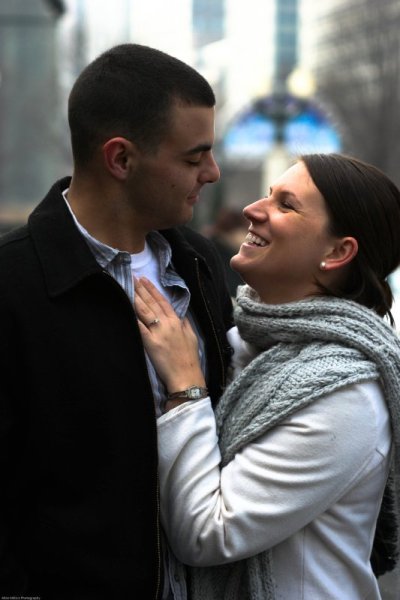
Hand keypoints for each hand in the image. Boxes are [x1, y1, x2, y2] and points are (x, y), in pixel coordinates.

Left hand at [134, 277, 205, 392]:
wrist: (186, 376)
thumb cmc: (189, 359)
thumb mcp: (191, 337)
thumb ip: (185, 324)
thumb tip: (181, 316)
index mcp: (177, 322)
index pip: (163, 301)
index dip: (152, 290)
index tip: (145, 280)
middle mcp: (167, 324)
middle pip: (152, 303)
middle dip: (141, 290)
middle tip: (133, 278)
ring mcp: (159, 333)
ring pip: (145, 311)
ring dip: (136, 298)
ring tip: (129, 288)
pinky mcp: (151, 343)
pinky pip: (140, 327)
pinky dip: (133, 318)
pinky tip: (126, 308)